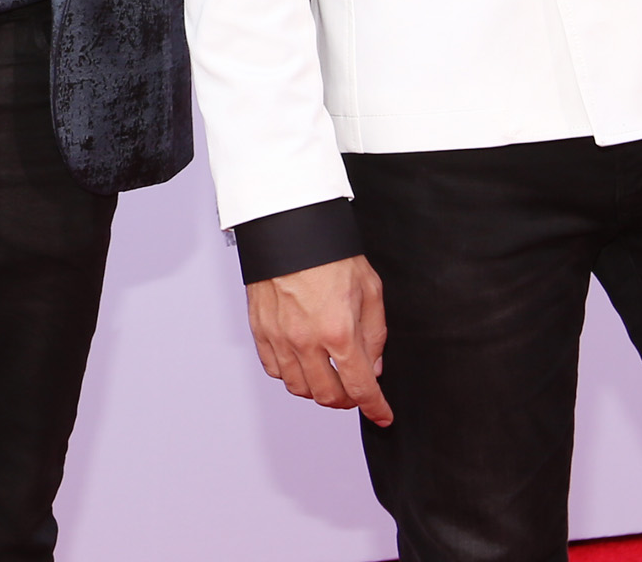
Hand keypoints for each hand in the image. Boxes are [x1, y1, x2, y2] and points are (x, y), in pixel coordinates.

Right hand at [245, 255, 391, 425]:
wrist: (290, 227)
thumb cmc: (329, 251)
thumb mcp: (370, 289)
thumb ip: (375, 334)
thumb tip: (373, 366)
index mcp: (339, 331)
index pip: (360, 387)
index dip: (375, 408)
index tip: (382, 415)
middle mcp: (306, 340)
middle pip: (327, 396)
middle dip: (347, 401)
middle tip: (355, 392)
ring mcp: (279, 337)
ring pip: (299, 388)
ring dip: (318, 390)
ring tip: (328, 377)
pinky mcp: (260, 330)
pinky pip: (274, 370)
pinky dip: (291, 375)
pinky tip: (302, 363)